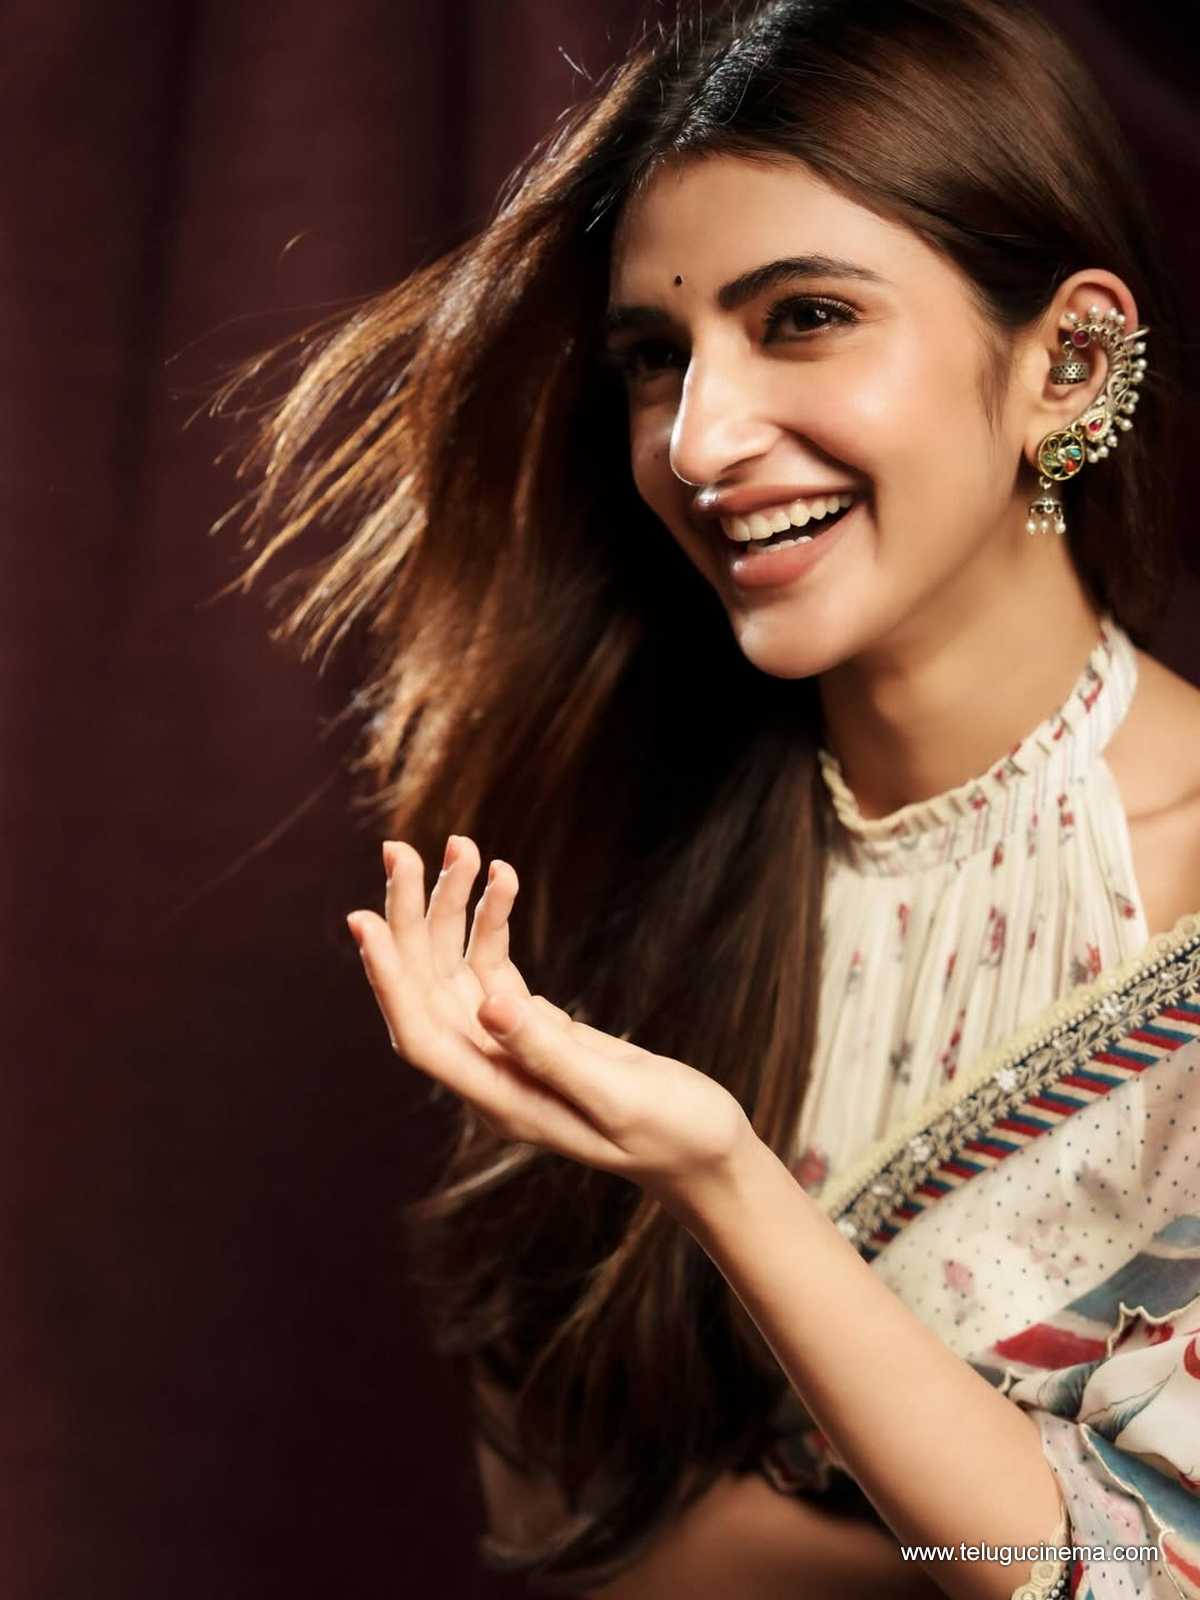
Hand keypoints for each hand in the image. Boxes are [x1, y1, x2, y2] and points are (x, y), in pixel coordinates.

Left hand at [346, 834, 753, 1205]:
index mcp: (500, 1099)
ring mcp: (506, 1046)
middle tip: (400, 850)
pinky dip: (493, 919)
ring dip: (451, 908)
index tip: (362, 919)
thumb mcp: (617, 1096)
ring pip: (454, 969)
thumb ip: (550, 1053)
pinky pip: (492, 964)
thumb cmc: (672, 1133)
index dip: (385, 979)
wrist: (706, 1150)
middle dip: (409, 920)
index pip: (419, 1035)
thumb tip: (489, 1005)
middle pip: (424, 991)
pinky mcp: (531, 1025)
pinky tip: (503, 875)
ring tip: (460, 846)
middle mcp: (490, 1072)